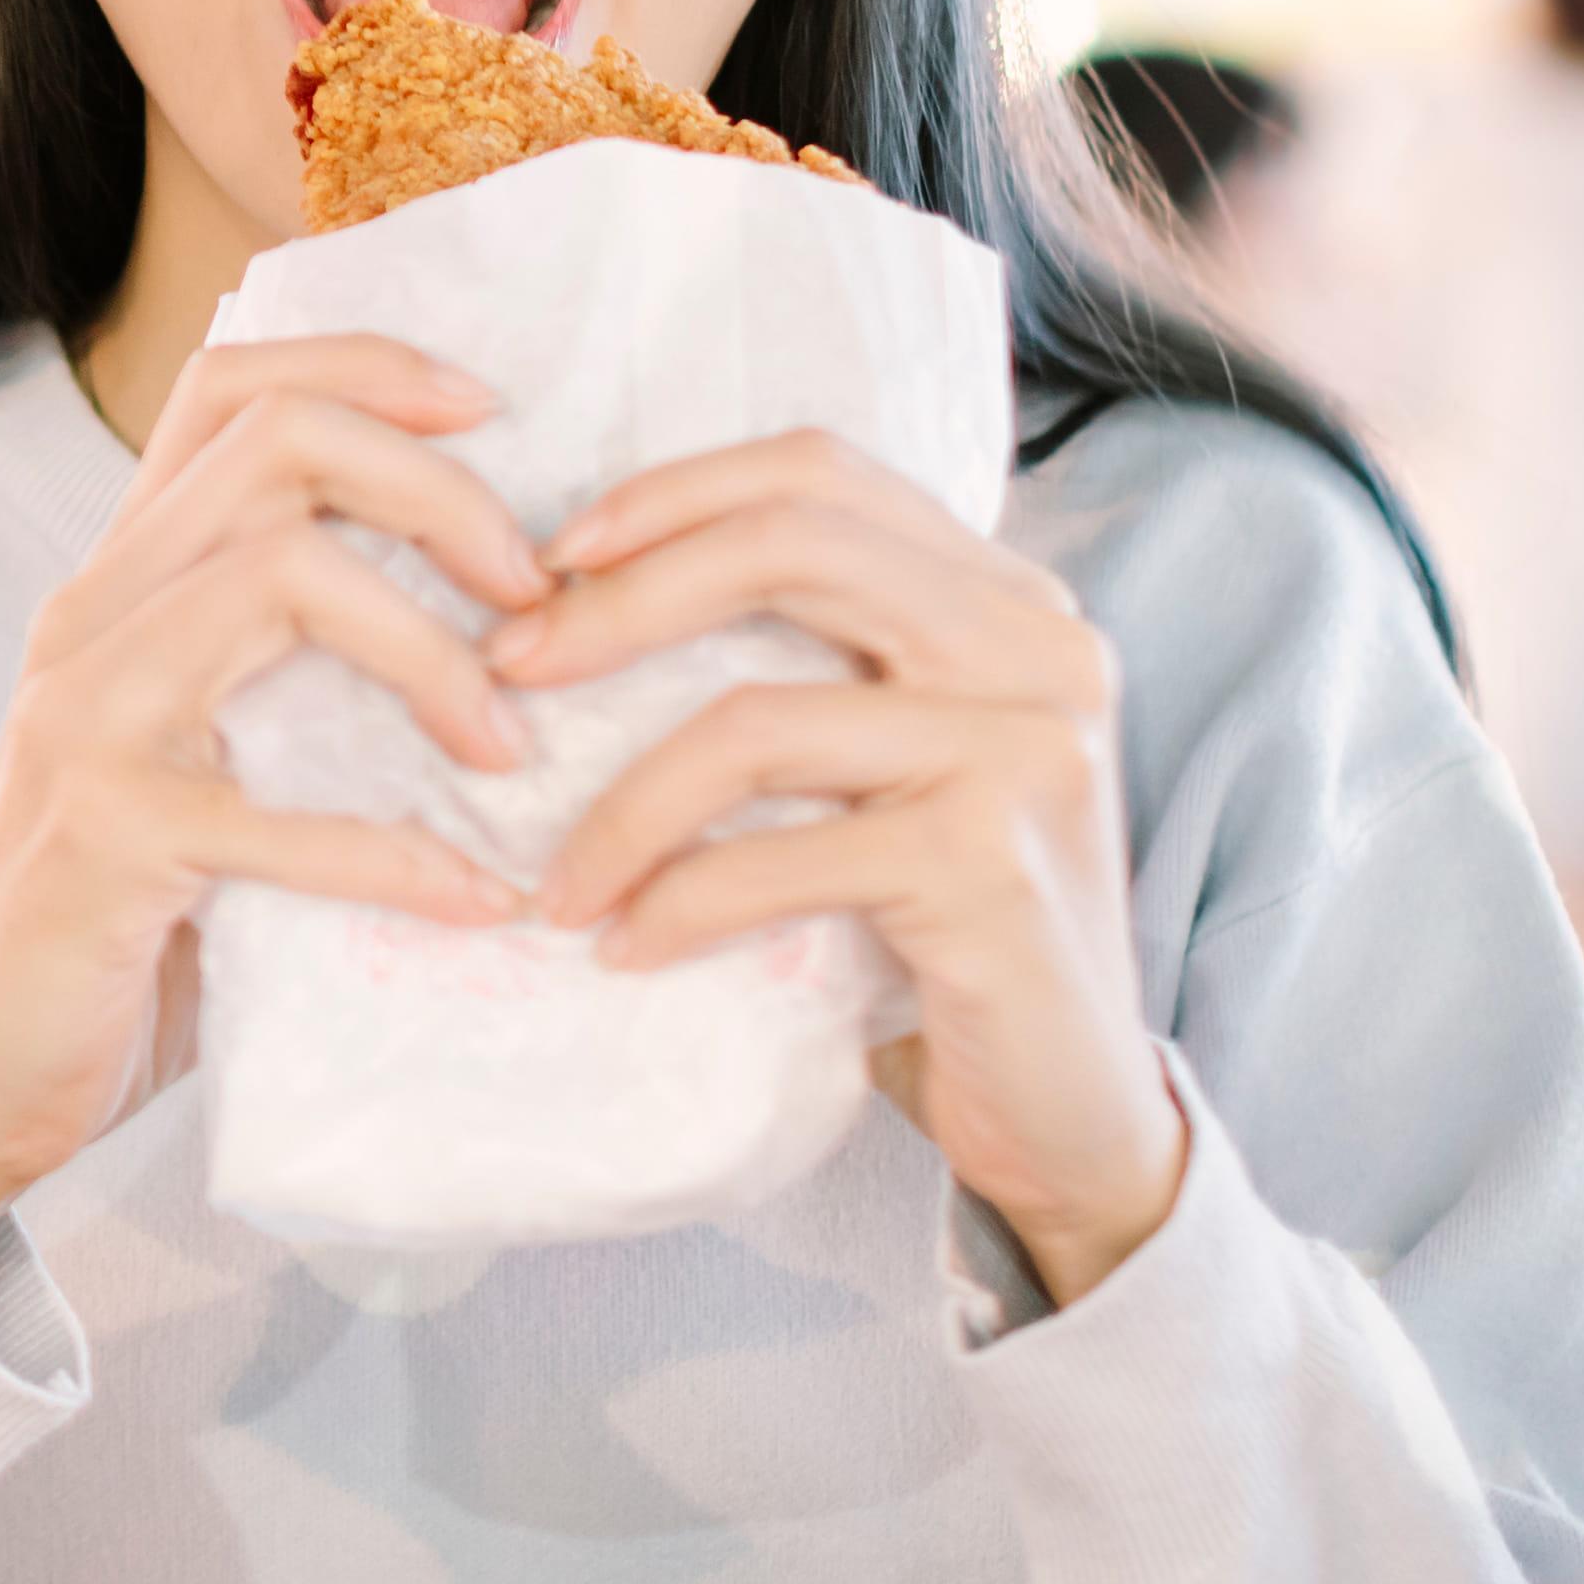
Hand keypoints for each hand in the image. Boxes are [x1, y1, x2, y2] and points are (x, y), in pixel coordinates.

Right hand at [0, 336, 539, 1292]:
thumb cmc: (121, 926)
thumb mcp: (200, 759)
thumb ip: (287, 676)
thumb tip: (504, 628)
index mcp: (120, 585)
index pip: (228, 390)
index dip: (367, 369)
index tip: (491, 417)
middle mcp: (90, 619)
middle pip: (280, 449)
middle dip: (441, 495)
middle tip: (538, 596)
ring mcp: (85, 719)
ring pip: (282, 574)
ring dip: (435, 651)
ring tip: (510, 746)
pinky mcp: (104, 836)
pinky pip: (280, 814)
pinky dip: (399, 856)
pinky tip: (478, 900)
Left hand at [507, 434, 1186, 1302]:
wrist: (1074, 1110)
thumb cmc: (949, 930)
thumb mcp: (894, 766)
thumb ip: (821, 663)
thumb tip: (586, 595)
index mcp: (1011, 600)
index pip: (822, 473)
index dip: (674, 494)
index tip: (554, 557)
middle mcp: (1041, 648)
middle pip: (790, 548)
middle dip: (619, 602)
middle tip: (509, 669)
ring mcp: (1027, 750)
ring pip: (758, 719)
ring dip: (621, 807)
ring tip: (557, 881)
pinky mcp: (990, 863)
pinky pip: (774, 860)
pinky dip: (674, 904)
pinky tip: (626, 947)